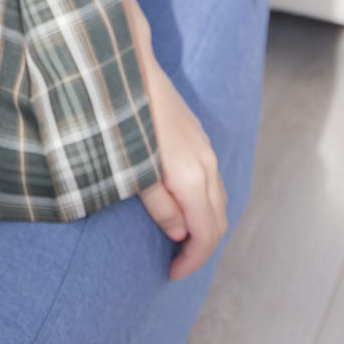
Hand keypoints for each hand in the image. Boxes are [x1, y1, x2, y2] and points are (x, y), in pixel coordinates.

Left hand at [137, 58, 227, 277]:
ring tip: (177, 240)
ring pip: (217, 200)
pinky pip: (211, 182)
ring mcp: (206, 150)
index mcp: (194, 178)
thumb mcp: (134, 172)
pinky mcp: (198, 139)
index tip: (172, 273)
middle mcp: (208, 165)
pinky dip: (203, 204)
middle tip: (175, 263)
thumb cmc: (125, 120)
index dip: (193, 260)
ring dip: (203, 225)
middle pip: (218, 220)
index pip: (206, 233)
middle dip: (201, 248)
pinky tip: (181, 206)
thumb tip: (181, 234)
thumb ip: (160, 206)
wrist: (131, 69)